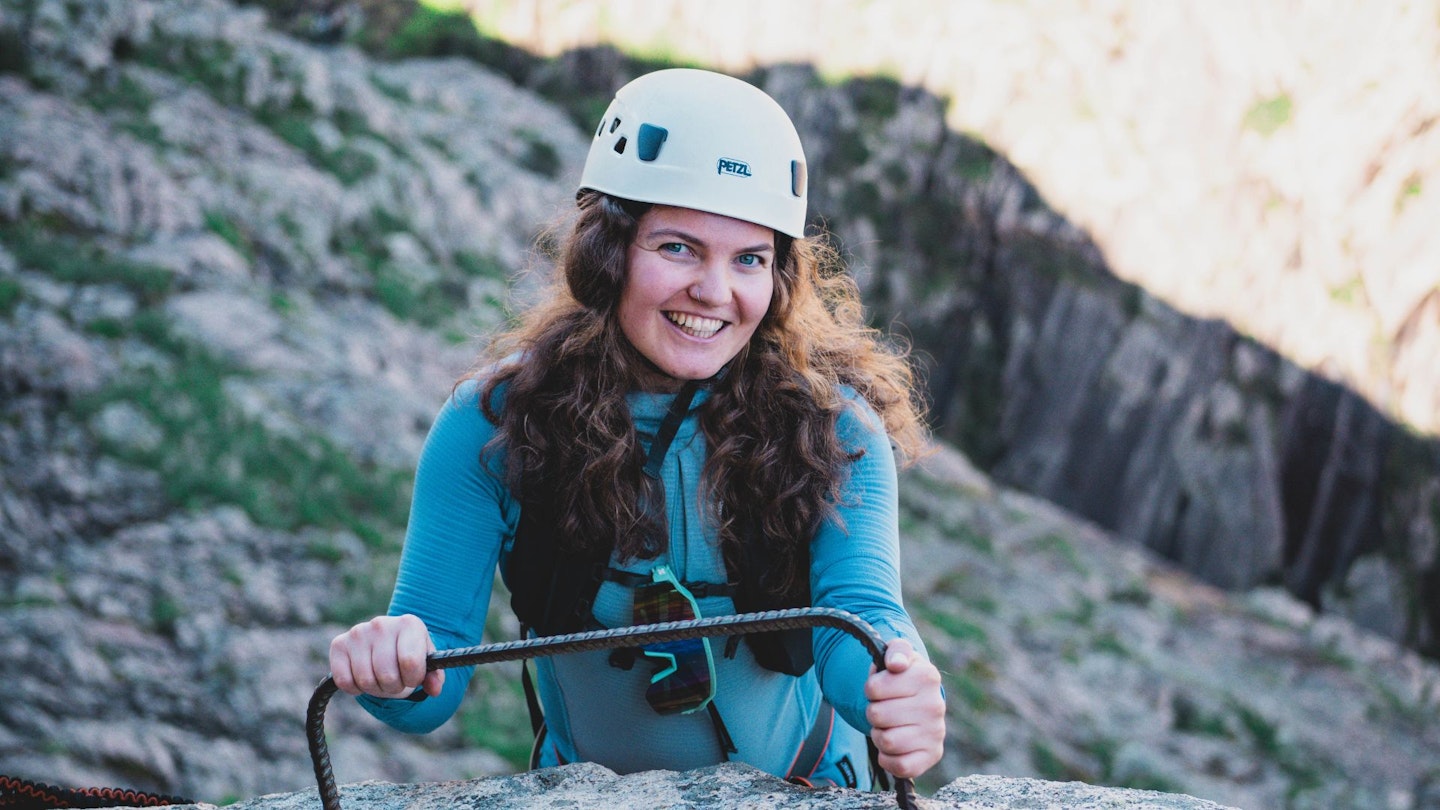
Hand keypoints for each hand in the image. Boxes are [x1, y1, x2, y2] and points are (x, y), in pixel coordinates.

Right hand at [328, 614, 443, 698]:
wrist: (387, 643)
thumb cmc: (409, 654)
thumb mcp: (426, 663)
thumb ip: (434, 676)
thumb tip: (434, 689)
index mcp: (409, 624)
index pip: (410, 662)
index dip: (413, 679)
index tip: (413, 677)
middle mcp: (382, 623)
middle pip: (387, 675)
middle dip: (394, 687)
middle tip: (396, 680)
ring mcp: (358, 632)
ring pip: (366, 681)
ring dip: (375, 689)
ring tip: (380, 678)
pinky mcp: (338, 644)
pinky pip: (345, 681)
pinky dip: (355, 689)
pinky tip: (363, 678)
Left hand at [864, 638, 945, 778]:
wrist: (920, 699)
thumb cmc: (902, 676)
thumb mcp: (898, 653)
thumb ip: (896, 650)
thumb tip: (896, 664)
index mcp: (926, 676)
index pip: (873, 688)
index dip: (870, 689)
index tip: (880, 687)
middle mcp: (935, 705)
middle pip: (876, 715)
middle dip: (873, 712)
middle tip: (884, 708)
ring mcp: (936, 732)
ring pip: (886, 741)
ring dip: (879, 734)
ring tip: (888, 725)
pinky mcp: (932, 755)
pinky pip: (900, 766)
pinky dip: (888, 758)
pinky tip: (893, 746)